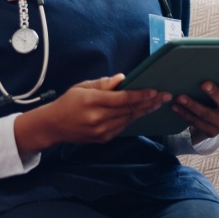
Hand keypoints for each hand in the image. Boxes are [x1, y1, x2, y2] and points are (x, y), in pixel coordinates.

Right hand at [14, 74, 169, 157]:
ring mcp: (101, 131)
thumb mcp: (83, 86)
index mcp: (92, 101)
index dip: (140, 95)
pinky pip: (122, 127)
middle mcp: (98, 118)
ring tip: (158, 102)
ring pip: (128, 119)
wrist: (53, 126)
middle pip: (129, 110)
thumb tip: (123, 78)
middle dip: (149, 102)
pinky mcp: (103, 139)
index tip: (155, 91)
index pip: (122, 98)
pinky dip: (132, 118)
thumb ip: (104, 83)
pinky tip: (142, 111)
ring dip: (144, 111)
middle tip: (166, 96)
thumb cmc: (68, 102)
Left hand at [168, 77, 218, 141]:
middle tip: (204, 84)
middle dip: (214, 93)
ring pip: (206, 114)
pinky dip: (184, 114)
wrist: (216, 121)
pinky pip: (196, 123)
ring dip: (192, 105)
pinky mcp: (211, 132)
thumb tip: (205, 62)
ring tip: (180, 97)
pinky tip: (175, 106)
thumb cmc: (218, 97)